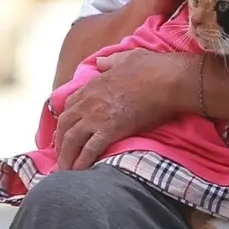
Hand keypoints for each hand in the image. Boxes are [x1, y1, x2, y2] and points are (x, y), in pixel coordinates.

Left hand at [55, 49, 192, 169]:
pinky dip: (81, 162)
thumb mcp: (128, 57)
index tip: (67, 129)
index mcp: (93, 85)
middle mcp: (89, 102)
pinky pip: (89, 150)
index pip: (70, 104)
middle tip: (62, 154)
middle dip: (60, 141)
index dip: (66, 119)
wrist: (167, 80)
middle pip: (65, 124)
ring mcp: (97, 117)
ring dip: (66, 156)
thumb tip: (100, 62)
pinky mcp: (109, 130)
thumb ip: (111, 61)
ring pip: (71, 140)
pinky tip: (79, 172)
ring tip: (66, 171)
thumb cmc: (152, 67)